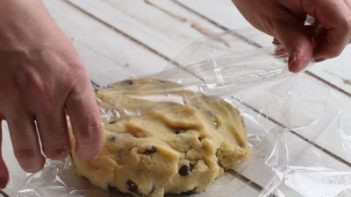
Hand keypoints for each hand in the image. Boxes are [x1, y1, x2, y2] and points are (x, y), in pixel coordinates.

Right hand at [0, 0, 101, 187]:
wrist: (7, 17)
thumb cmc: (42, 38)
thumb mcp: (73, 63)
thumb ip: (78, 96)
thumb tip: (82, 127)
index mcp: (72, 82)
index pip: (89, 128)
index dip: (91, 147)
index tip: (88, 152)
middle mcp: (45, 95)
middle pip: (58, 145)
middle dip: (59, 151)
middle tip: (58, 147)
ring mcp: (15, 101)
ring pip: (30, 151)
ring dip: (36, 160)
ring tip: (37, 159)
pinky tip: (4, 180)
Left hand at [233, 0, 350, 71]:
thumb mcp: (273, 20)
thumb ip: (292, 41)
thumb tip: (301, 65)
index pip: (345, 25)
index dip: (330, 47)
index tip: (309, 56)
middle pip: (349, 23)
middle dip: (330, 43)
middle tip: (303, 50)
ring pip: (345, 19)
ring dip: (326, 36)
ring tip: (298, 41)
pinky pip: (335, 13)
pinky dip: (322, 27)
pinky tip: (301, 31)